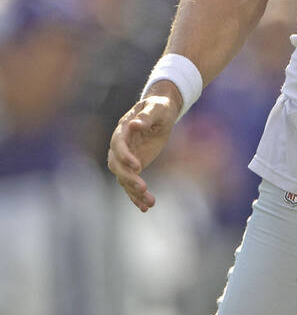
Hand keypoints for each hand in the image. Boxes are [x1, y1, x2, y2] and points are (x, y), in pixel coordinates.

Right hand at [106, 89, 180, 210]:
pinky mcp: (134, 166)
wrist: (161, 113)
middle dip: (128, 178)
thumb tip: (135, 124)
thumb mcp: (157, 108)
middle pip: (117, 165)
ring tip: (149, 202)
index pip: (118, 144)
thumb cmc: (159, 107)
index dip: (125, 156)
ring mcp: (126, 157)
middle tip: (143, 187)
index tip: (137, 166)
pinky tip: (145, 207)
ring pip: (123, 178)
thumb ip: (146, 116)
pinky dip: (136, 196)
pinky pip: (131, 183)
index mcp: (123, 129)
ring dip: (134, 191)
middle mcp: (120, 145)